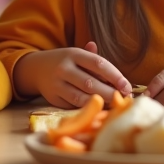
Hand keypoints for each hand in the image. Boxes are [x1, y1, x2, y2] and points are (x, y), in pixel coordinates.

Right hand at [13, 41, 130, 107]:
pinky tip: (100, 109)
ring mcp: (57, 85)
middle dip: (110, 92)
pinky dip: (88, 109)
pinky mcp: (54, 99)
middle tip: (124, 98)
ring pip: (81, 97)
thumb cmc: (65, 62)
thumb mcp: (78, 55)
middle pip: (91, 83)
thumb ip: (97, 61)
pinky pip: (74, 106)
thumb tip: (119, 75)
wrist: (36, 69)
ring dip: (100, 103)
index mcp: (73, 54)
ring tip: (114, 105)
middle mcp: (64, 68)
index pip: (98, 64)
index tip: (127, 85)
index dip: (115, 75)